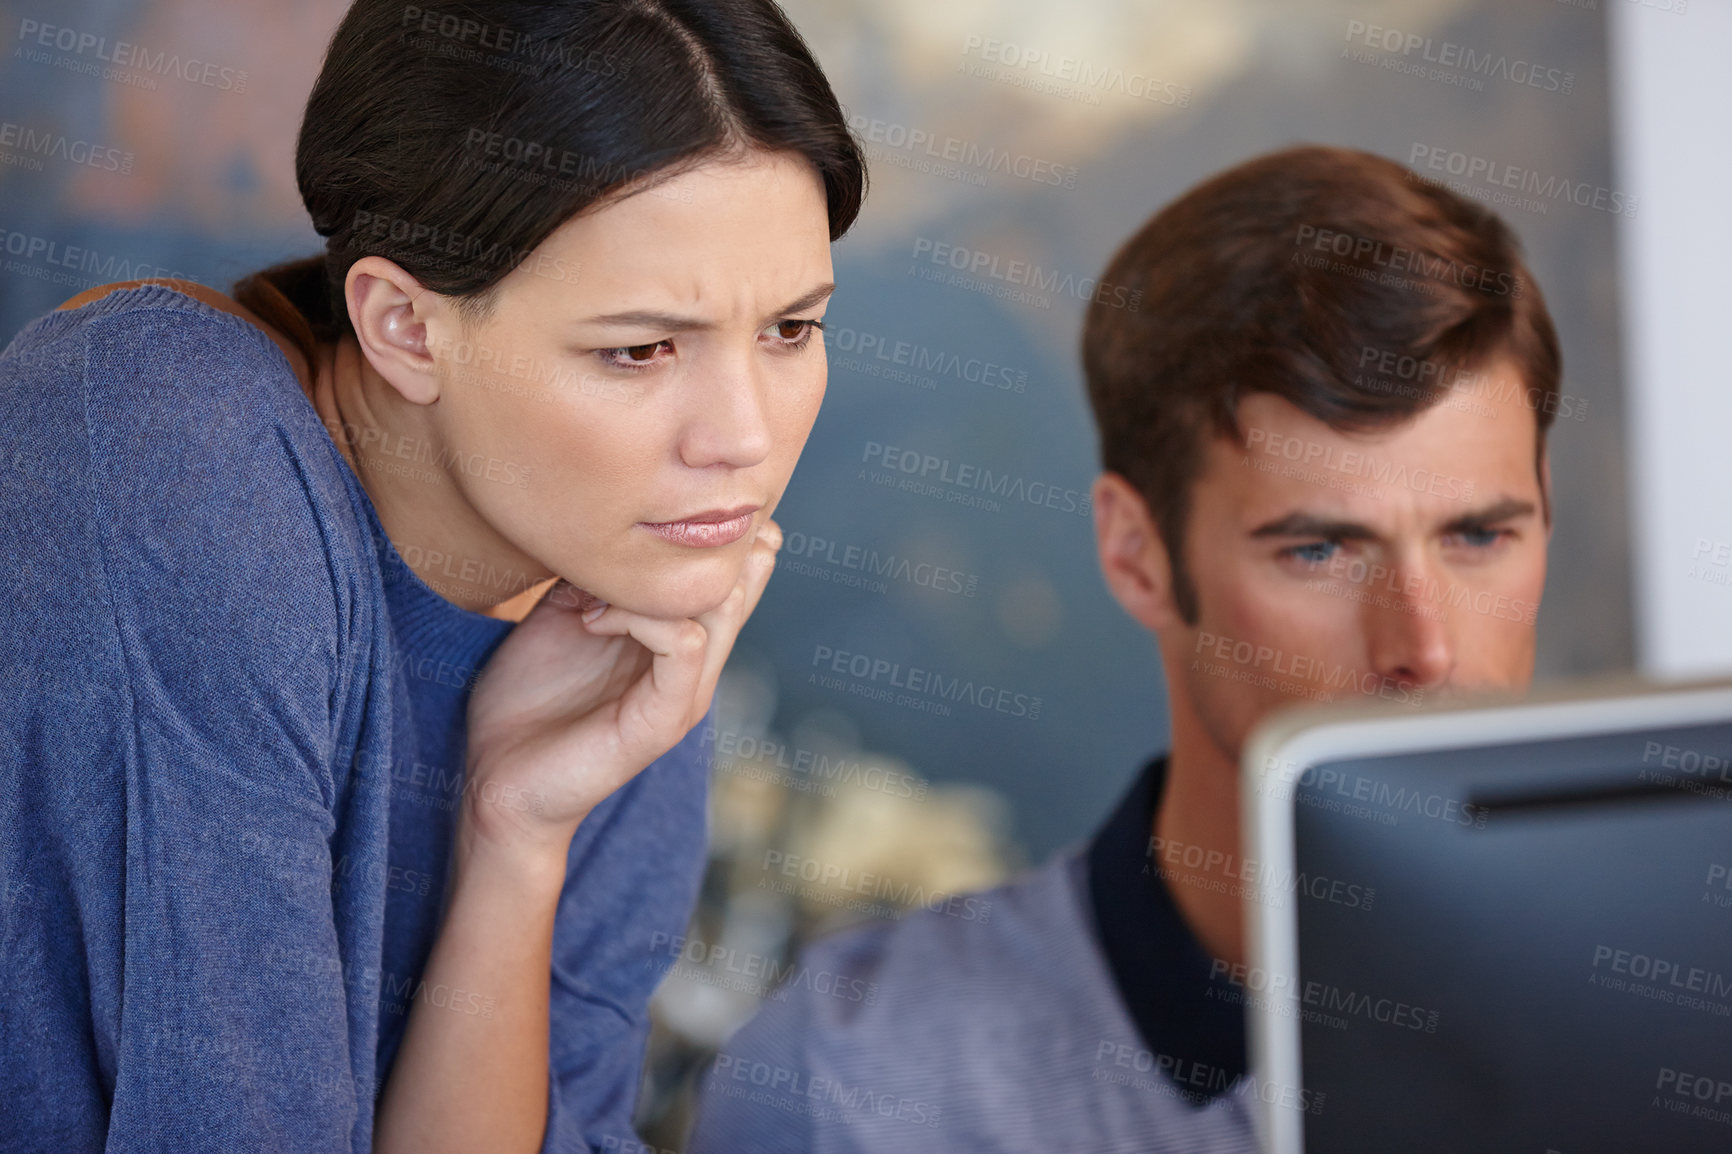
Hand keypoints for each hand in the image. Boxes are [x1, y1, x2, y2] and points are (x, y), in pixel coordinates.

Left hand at [460, 520, 782, 853]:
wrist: (498, 782)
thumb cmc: (526, 699)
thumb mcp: (564, 612)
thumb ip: (598, 572)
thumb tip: (607, 514)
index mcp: (680, 640)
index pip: (738, 569)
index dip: (714, 526)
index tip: (652, 507)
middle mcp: (697, 666)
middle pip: (744, 579)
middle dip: (703, 540)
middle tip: (650, 529)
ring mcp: (685, 695)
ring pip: (721, 608)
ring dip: (663, 580)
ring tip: (606, 586)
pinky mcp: (662, 721)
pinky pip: (684, 647)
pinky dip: (645, 618)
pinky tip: (596, 620)